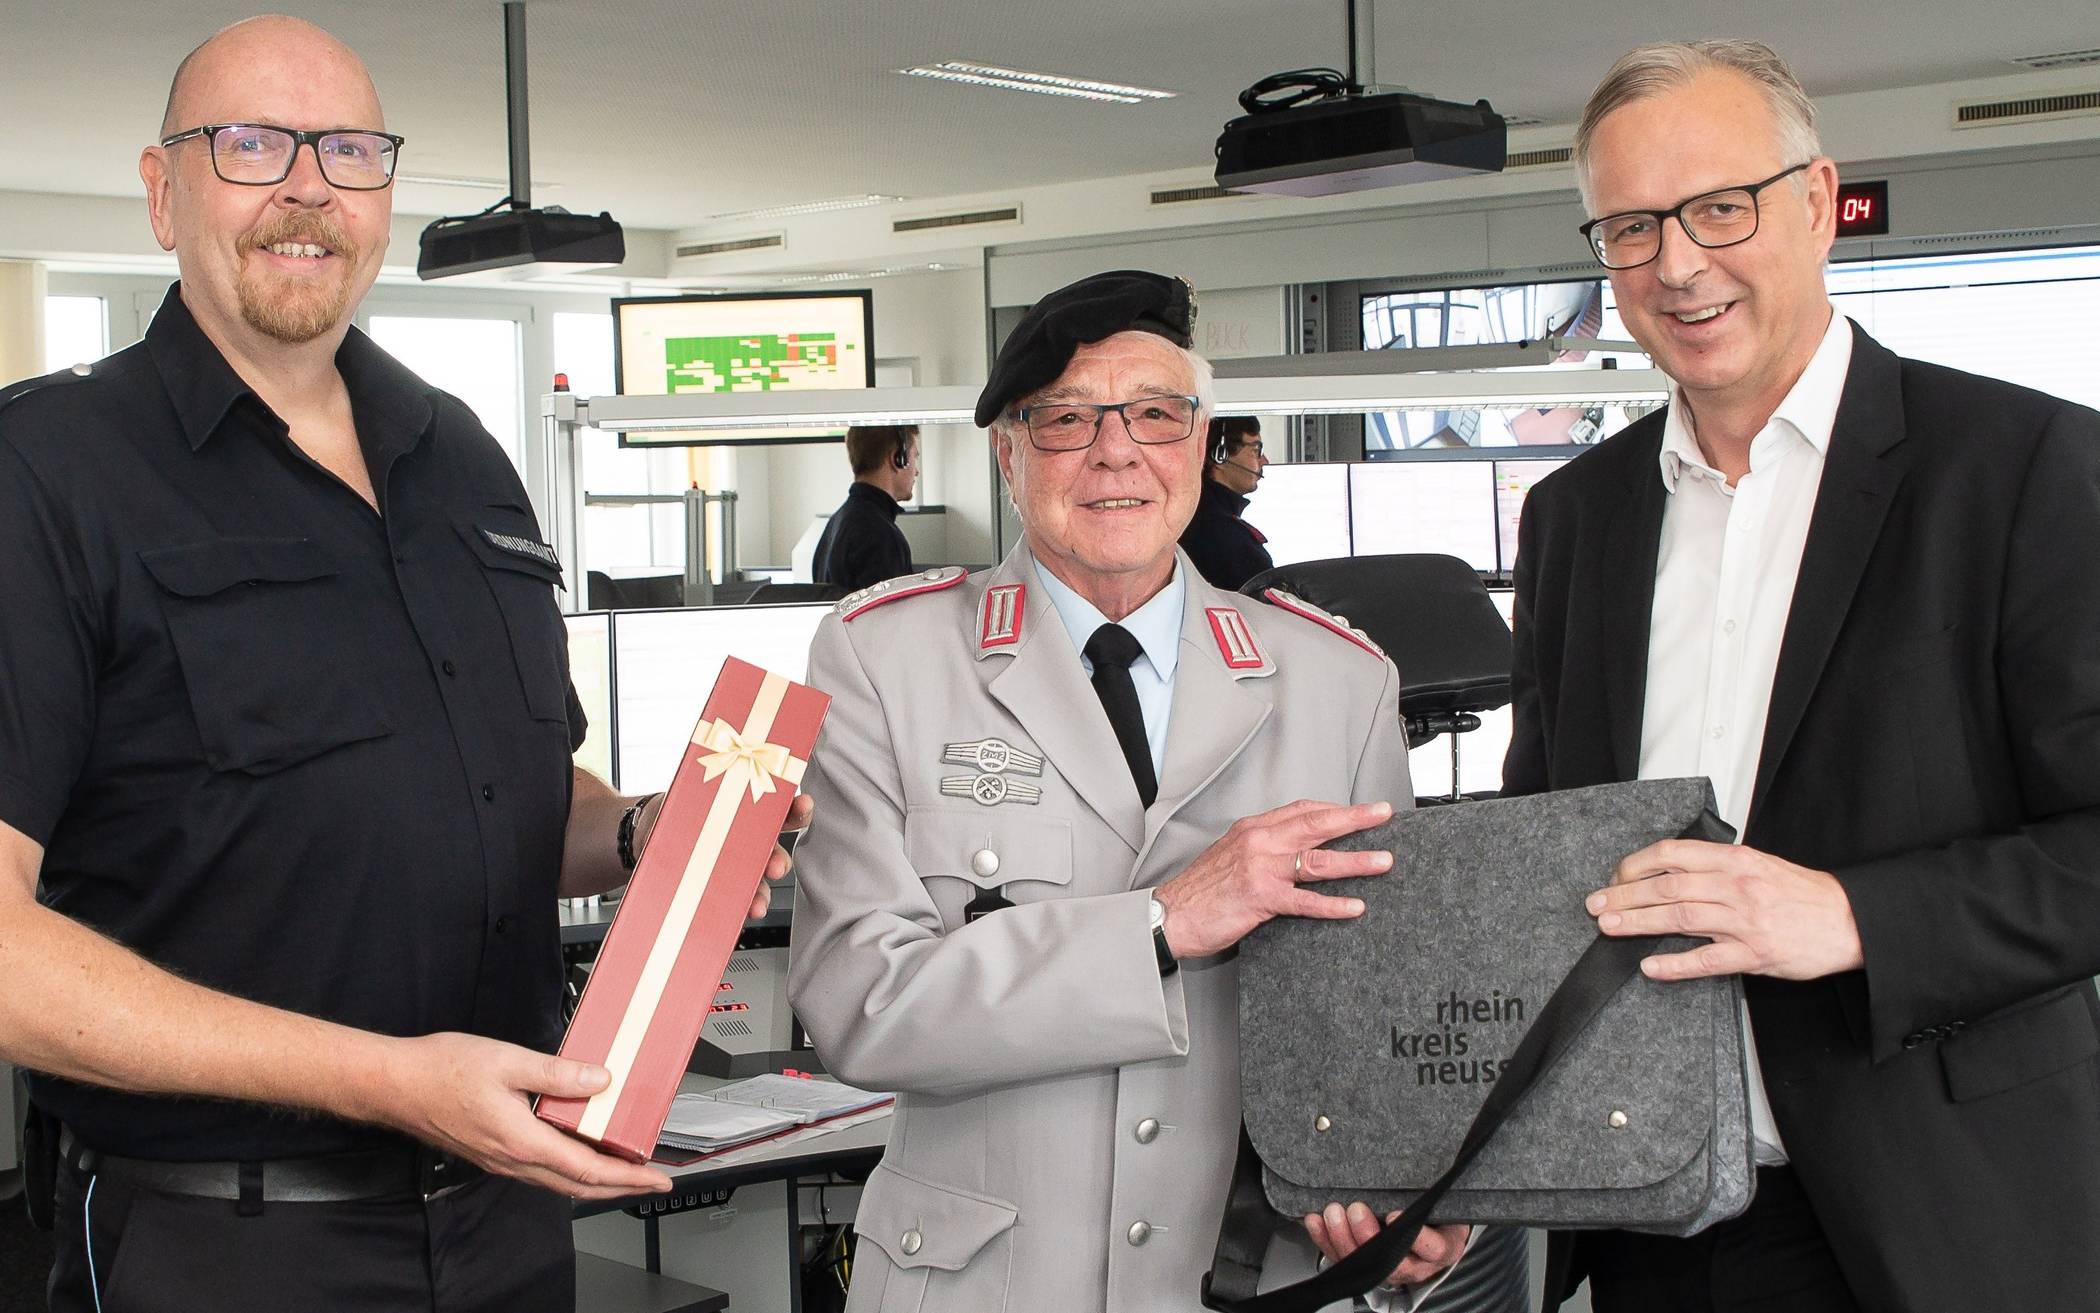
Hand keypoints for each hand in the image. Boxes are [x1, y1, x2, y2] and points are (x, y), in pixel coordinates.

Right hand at [371, 1032, 672, 1200]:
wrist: (395, 1085)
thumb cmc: (440, 1071)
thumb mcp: (507, 1061)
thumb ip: (557, 1073)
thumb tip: (599, 1081)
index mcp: (522, 1140)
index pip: (588, 1169)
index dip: (628, 1176)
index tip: (655, 1177)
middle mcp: (513, 1159)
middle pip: (578, 1185)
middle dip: (621, 1186)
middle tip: (650, 1181)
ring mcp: (501, 1160)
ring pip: (559, 1181)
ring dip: (596, 1180)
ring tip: (624, 1169)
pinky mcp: (492, 1152)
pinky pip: (540, 1170)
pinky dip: (569, 1169)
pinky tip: (578, 1153)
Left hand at [636, 792, 812, 920]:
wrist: (644, 835)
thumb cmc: (671, 809)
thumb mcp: (683, 795)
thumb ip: (697, 794)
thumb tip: (699, 792)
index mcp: (744, 810)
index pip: (778, 808)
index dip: (794, 807)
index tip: (802, 805)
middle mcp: (746, 838)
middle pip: (773, 849)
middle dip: (779, 860)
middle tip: (775, 867)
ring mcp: (734, 864)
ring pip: (757, 880)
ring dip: (763, 893)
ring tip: (757, 903)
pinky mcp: (719, 885)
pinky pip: (736, 899)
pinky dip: (743, 908)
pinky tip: (743, 913)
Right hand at [1153, 799, 1392, 959]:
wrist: (1169, 915)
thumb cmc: (1199, 890)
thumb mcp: (1229, 854)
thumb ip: (1260, 847)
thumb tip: (1293, 849)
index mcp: (1252, 829)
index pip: (1300, 810)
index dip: (1332, 809)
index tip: (1357, 810)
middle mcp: (1259, 842)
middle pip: (1316, 824)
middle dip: (1354, 818)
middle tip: (1383, 814)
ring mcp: (1261, 869)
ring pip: (1318, 860)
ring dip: (1355, 860)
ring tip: (1383, 861)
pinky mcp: (1261, 899)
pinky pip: (1305, 901)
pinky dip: (1332, 905)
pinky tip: (1354, 907)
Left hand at [1304, 1203, 1469, 1288]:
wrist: (1433, 1235)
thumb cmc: (1439, 1216)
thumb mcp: (1447, 1203)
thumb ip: (1436, 1189)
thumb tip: (1432, 1152)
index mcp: (1441, 1248)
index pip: (1433, 1248)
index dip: (1416, 1237)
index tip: (1395, 1215)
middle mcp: (1415, 1264)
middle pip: (1390, 1261)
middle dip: (1367, 1236)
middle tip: (1355, 1210)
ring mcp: (1389, 1268)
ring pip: (1363, 1265)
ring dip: (1342, 1238)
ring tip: (1332, 1213)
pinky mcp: (1365, 1266)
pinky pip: (1342, 1258)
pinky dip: (1325, 1239)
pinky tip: (1316, 1222)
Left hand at [1588, 839, 1862, 980]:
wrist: (1850, 920)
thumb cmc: (1801, 894)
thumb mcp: (1759, 864)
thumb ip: (1718, 865)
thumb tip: (1670, 868)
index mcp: (1735, 861)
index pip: (1673, 854)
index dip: (1637, 865)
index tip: (1615, 876)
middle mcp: (1737, 887)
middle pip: (1668, 887)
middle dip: (1625, 895)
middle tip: (1596, 904)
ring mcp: (1745, 922)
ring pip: (1681, 919)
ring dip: (1638, 923)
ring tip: (1608, 927)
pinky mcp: (1756, 955)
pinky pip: (1708, 961)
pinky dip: (1675, 964)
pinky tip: (1650, 967)